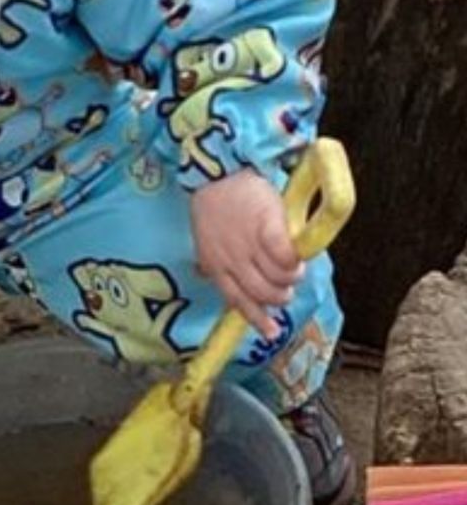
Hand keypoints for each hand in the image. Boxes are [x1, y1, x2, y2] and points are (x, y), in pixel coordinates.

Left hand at [190, 170, 302, 337]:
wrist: (219, 172)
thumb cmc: (215, 205)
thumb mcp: (208, 241)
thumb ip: (216, 263)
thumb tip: (224, 280)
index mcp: (216, 266)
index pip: (237, 302)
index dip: (257, 320)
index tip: (271, 332)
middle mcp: (231, 261)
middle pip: (262, 294)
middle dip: (280, 297)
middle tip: (287, 289)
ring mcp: (248, 245)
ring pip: (278, 279)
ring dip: (291, 279)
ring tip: (295, 270)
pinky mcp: (267, 227)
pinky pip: (286, 257)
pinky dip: (294, 261)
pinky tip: (297, 256)